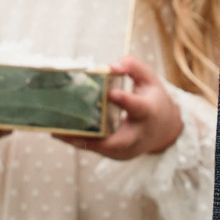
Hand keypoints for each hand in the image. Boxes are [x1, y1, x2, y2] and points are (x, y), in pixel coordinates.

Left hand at [61, 56, 181, 158]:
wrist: (163, 129)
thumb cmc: (152, 100)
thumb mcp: (149, 79)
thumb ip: (133, 66)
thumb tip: (111, 65)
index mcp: (149, 112)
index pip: (139, 108)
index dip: (126, 101)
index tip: (112, 93)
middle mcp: (138, 134)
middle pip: (118, 140)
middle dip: (94, 136)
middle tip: (70, 126)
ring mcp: (127, 149)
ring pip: (101, 148)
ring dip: (78, 140)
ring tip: (55, 129)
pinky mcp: (116, 154)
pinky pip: (95, 149)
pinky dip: (77, 141)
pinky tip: (59, 133)